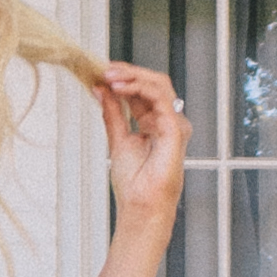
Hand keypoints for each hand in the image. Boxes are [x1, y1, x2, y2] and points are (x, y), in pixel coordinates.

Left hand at [98, 62, 187, 230]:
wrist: (141, 205)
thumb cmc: (134, 184)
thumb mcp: (116, 139)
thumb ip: (111, 113)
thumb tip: (100, 89)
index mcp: (153, 122)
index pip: (142, 90)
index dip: (124, 77)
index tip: (102, 72)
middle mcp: (166, 121)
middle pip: (153, 83)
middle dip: (128, 73)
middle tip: (105, 71)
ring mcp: (174, 124)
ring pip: (159, 85)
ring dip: (133, 77)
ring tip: (110, 77)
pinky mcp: (175, 129)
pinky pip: (161, 99)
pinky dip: (140, 88)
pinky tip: (121, 88)